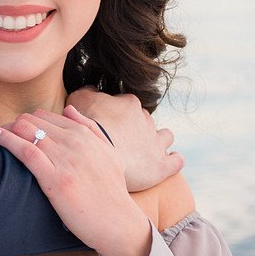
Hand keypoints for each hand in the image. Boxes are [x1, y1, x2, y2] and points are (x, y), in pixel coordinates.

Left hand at [0, 106, 151, 255]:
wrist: (117, 221)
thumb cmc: (111, 191)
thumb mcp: (108, 152)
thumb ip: (89, 128)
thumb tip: (68, 109)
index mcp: (84, 134)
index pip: (45, 116)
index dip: (26, 121)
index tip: (14, 130)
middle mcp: (75, 141)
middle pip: (32, 120)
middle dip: (12, 124)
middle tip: (1, 135)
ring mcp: (65, 159)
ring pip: (26, 131)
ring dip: (6, 130)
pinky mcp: (55, 179)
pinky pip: (26, 151)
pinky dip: (6, 140)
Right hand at [67, 89, 181, 193]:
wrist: (97, 154)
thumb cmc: (85, 127)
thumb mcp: (79, 100)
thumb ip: (87, 93)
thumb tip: (91, 90)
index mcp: (130, 105)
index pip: (126, 105)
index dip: (116, 115)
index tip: (106, 125)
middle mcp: (147, 121)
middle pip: (145, 121)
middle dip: (136, 129)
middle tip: (120, 141)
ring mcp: (156, 143)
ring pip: (165, 136)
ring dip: (158, 141)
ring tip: (145, 152)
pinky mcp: (161, 165)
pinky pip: (176, 161)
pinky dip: (173, 160)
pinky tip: (166, 162)